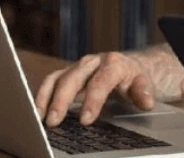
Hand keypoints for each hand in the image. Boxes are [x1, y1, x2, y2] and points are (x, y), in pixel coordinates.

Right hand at [35, 52, 155, 126]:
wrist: (129, 67)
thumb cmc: (134, 78)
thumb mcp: (144, 83)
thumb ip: (144, 92)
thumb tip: (146, 102)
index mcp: (114, 64)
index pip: (101, 81)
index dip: (92, 100)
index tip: (86, 120)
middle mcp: (93, 62)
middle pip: (74, 77)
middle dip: (63, 99)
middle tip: (55, 121)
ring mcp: (78, 67)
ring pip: (59, 78)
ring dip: (47, 97)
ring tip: (41, 118)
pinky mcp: (68, 73)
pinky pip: (51, 81)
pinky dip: (42, 95)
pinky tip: (37, 112)